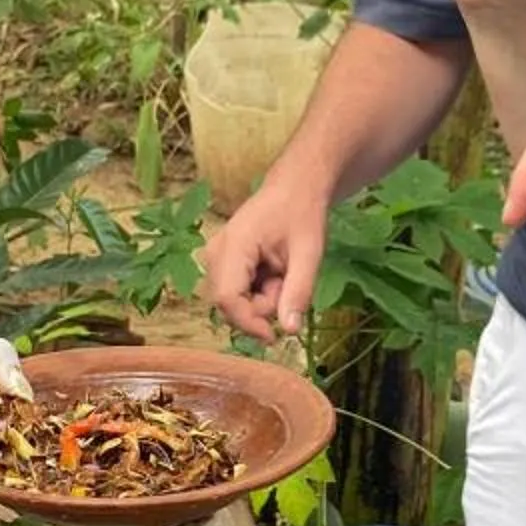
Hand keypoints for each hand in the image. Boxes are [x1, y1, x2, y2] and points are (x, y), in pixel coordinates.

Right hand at [203, 173, 328, 340]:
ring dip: (260, 300)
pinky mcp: (220, 263)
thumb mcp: (309, 253)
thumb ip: (298, 292)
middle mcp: (215, 253)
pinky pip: (235, 293)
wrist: (294, 189)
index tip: (275, 336)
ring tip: (281, 274)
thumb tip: (291, 331)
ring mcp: (215, 257)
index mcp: (234, 245)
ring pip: (232, 302)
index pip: (228, 298)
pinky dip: (257, 292)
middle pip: (228, 304)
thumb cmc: (302, 214)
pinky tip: (272, 273)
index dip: (249, 323)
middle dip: (260, 307)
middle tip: (286, 283)